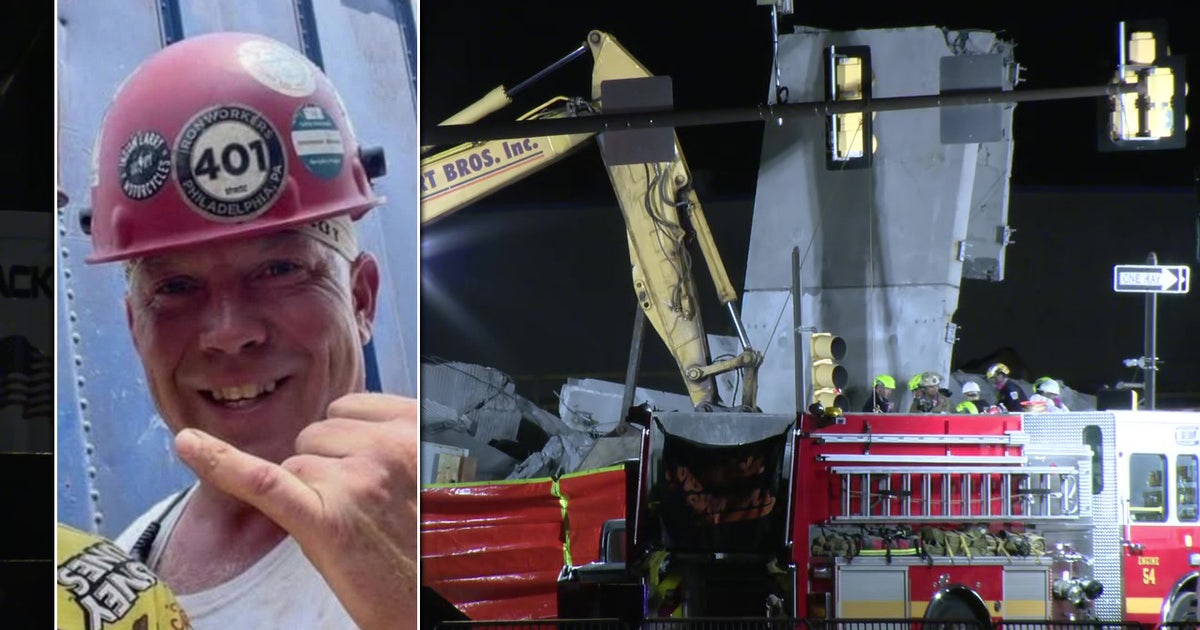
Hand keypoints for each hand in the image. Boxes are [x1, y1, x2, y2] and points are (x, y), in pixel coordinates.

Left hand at [175, 393, 418, 629]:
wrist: (432, 603)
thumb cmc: (433, 541)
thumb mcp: (430, 472)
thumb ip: (394, 439)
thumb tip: (339, 425)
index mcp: (417, 429)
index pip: (349, 409)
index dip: (342, 440)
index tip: (362, 471)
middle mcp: (388, 447)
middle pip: (318, 433)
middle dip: (325, 466)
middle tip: (361, 510)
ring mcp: (357, 481)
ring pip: (296, 461)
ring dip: (309, 492)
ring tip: (349, 527)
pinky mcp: (326, 520)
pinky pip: (263, 481)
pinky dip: (222, 465)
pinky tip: (189, 446)